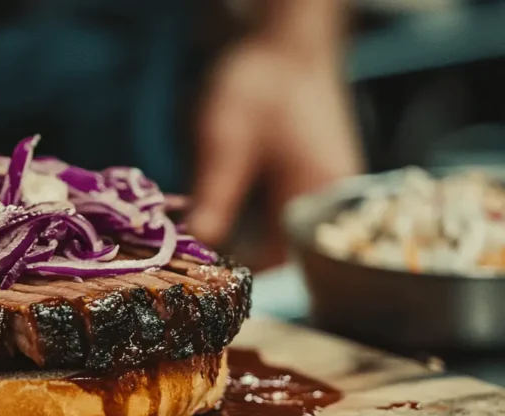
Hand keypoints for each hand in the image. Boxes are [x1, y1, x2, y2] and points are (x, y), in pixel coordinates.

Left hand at [186, 37, 362, 267]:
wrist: (290, 42)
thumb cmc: (261, 85)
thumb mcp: (225, 142)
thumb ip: (215, 199)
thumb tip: (197, 247)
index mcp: (315, 200)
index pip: (273, 261)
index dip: (229, 265)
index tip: (191, 259)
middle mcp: (333, 202)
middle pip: (280, 251)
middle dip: (234, 249)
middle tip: (191, 239)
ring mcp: (330, 191)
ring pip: (282, 233)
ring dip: (243, 232)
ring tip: (204, 219)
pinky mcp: (321, 179)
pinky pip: (287, 214)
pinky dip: (256, 216)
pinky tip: (229, 201)